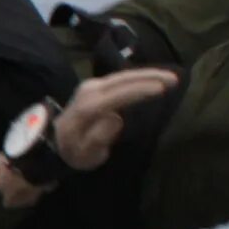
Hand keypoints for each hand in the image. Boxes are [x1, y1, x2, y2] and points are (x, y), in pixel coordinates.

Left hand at [56, 66, 177, 169]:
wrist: (54, 141)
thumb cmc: (73, 152)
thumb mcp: (85, 154)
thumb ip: (98, 138)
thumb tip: (115, 119)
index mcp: (87, 108)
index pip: (118, 94)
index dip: (141, 89)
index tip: (163, 88)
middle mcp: (89, 91)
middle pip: (123, 79)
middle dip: (150, 77)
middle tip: (175, 78)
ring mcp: (91, 86)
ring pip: (123, 76)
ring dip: (147, 74)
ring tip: (171, 77)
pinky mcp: (95, 86)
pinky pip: (121, 79)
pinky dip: (139, 77)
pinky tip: (154, 78)